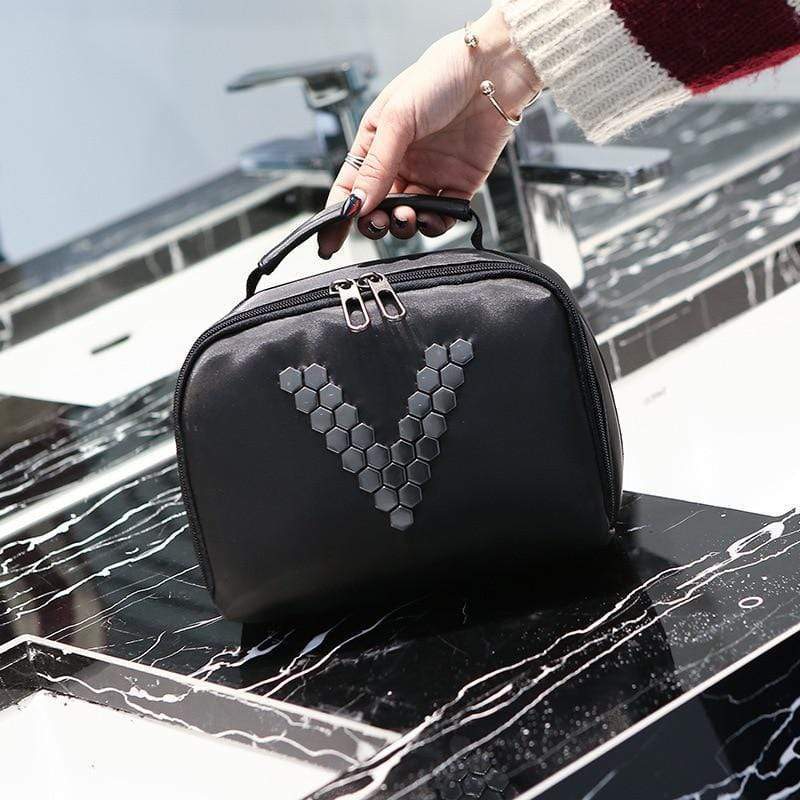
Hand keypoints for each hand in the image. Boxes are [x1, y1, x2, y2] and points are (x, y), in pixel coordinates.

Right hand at [317, 6, 540, 256]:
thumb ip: (377, 166)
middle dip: (374, 223)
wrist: (492, 72)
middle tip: (378, 223)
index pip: (350, 186)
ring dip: (404, 225)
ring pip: (409, 216)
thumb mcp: (397, 119)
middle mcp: (401, 162)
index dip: (339, 214)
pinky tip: (431, 218)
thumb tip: (357, 204)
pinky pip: (442, 216)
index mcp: (377, 142)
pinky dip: (435, 224)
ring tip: (405, 216)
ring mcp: (429, 175)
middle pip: (379, 208)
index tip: (330, 240)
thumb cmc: (440, 78)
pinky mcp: (458, 185)